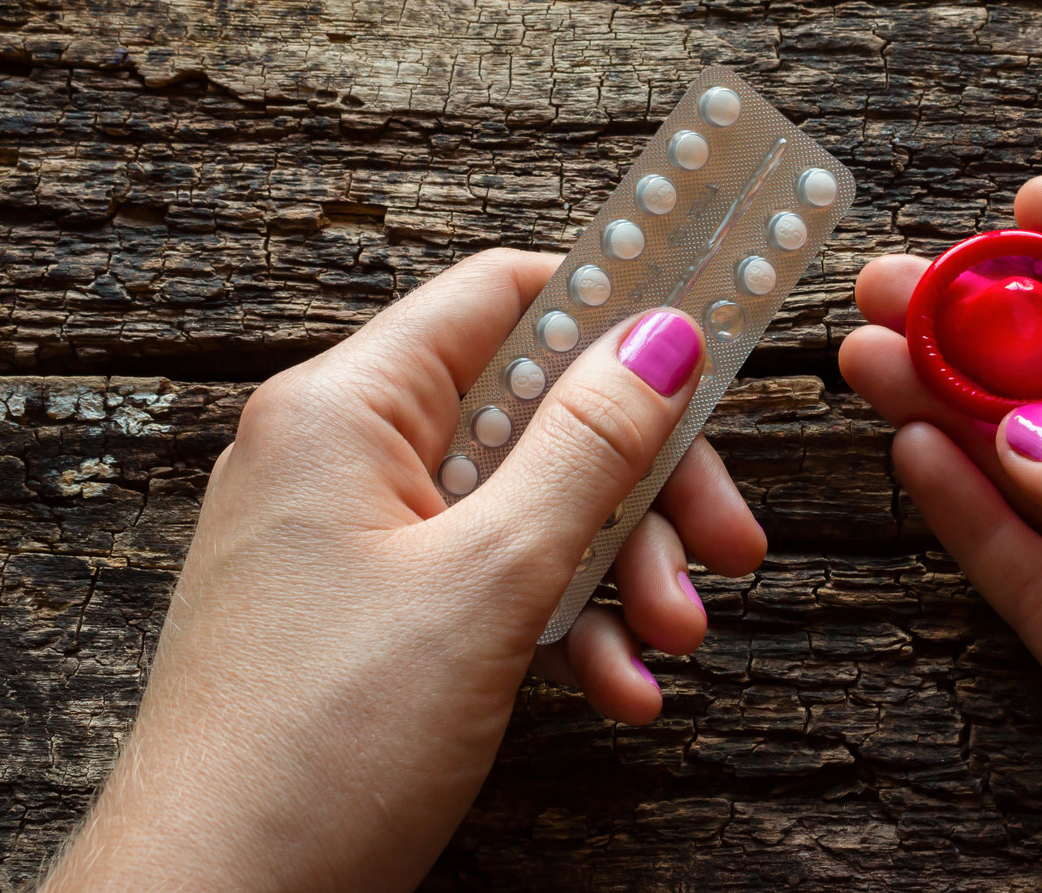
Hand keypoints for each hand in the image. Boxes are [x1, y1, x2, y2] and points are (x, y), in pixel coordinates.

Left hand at [43, 250, 766, 892]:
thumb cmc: (317, 746)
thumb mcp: (488, 579)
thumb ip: (587, 448)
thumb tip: (660, 337)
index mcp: (343, 409)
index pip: (502, 296)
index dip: (613, 311)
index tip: (706, 353)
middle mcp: (341, 455)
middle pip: (535, 411)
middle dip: (642, 483)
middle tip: (724, 544)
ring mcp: (353, 539)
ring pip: (525, 505)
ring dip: (617, 568)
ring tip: (670, 644)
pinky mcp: (369, 615)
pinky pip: (488, 582)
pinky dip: (560, 625)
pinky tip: (614, 691)